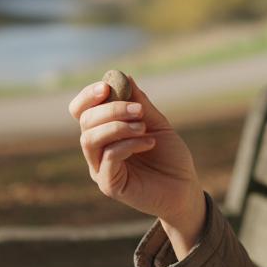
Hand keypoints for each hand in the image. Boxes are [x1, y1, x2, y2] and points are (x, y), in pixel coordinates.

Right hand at [69, 75, 205, 256]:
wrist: (185, 189)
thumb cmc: (170, 157)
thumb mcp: (157, 124)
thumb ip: (140, 104)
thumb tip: (124, 77)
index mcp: (104, 133)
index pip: (81, 111)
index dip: (89, 96)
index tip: (106, 86)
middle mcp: (97, 150)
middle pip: (85, 121)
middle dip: (111, 109)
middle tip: (139, 110)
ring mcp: (100, 168)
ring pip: (90, 140)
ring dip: (117, 126)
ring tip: (143, 127)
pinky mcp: (109, 185)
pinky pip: (108, 158)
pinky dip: (127, 144)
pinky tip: (149, 142)